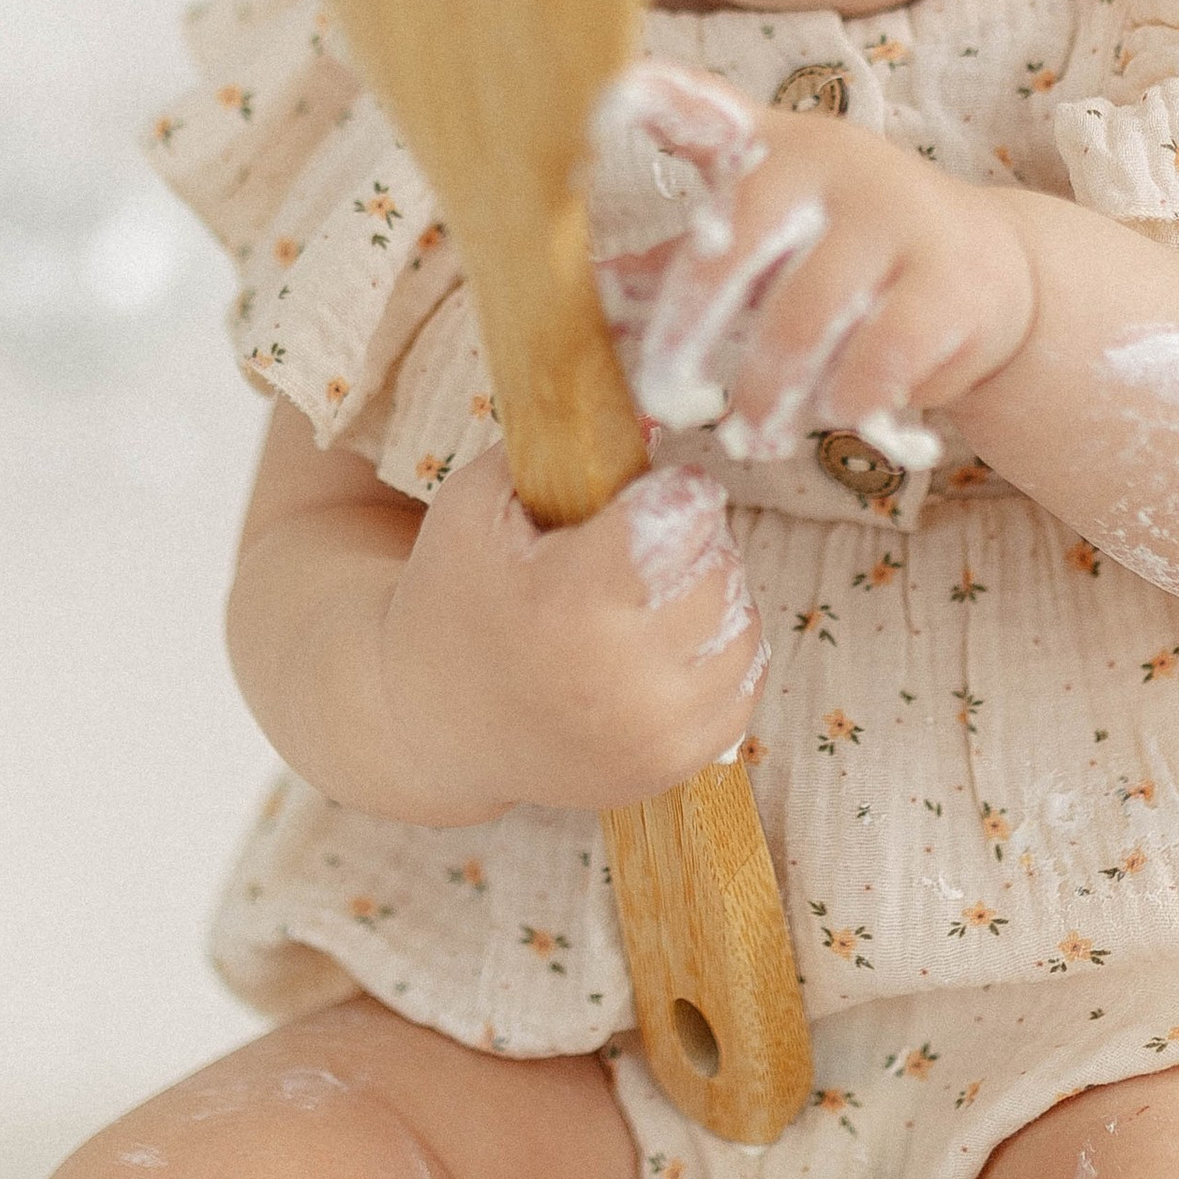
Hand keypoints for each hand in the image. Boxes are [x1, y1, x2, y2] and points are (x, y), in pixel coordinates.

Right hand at [376, 442, 767, 818]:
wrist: (434, 723)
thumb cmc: (455, 595)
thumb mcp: (477, 503)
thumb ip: (557, 443)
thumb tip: (654, 410)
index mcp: (568, 600)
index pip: (684, 516)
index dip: (674, 492)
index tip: (650, 496)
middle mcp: (618, 678)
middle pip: (719, 570)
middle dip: (695, 543)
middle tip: (646, 547)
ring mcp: (650, 733)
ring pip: (744, 628)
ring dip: (713, 599)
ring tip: (652, 597)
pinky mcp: (672, 768)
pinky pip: (744, 687)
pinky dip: (717, 656)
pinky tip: (664, 645)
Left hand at [600, 62, 1038, 465]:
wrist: (993, 272)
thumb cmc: (850, 254)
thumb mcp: (771, 241)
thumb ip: (687, 259)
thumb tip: (592, 288)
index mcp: (774, 148)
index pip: (709, 114)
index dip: (660, 101)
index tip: (609, 95)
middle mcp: (835, 163)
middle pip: (734, 246)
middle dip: (688, 332)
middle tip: (663, 395)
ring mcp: (898, 216)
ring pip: (802, 320)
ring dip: (767, 391)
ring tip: (753, 433)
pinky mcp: (952, 282)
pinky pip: (876, 359)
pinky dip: (844, 399)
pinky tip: (838, 411)